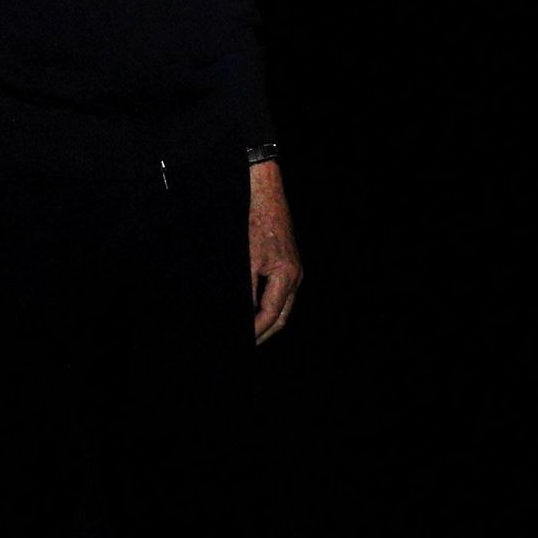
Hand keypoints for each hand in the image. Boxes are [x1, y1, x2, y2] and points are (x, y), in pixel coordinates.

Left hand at [247, 161, 302, 343]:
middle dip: (264, 332)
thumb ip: (246, 290)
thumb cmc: (255, 222)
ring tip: (249, 332)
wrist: (264, 193)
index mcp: (287, 276)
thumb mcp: (247, 259)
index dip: (256, 331)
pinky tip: (254, 309)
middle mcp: (295, 276)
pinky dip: (268, 306)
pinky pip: (281, 293)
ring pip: (283, 306)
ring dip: (267, 321)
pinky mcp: (288, 263)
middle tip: (246, 344)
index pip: (271, 314)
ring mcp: (294, 270)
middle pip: (282, 316)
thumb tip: (242, 313)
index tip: (242, 341)